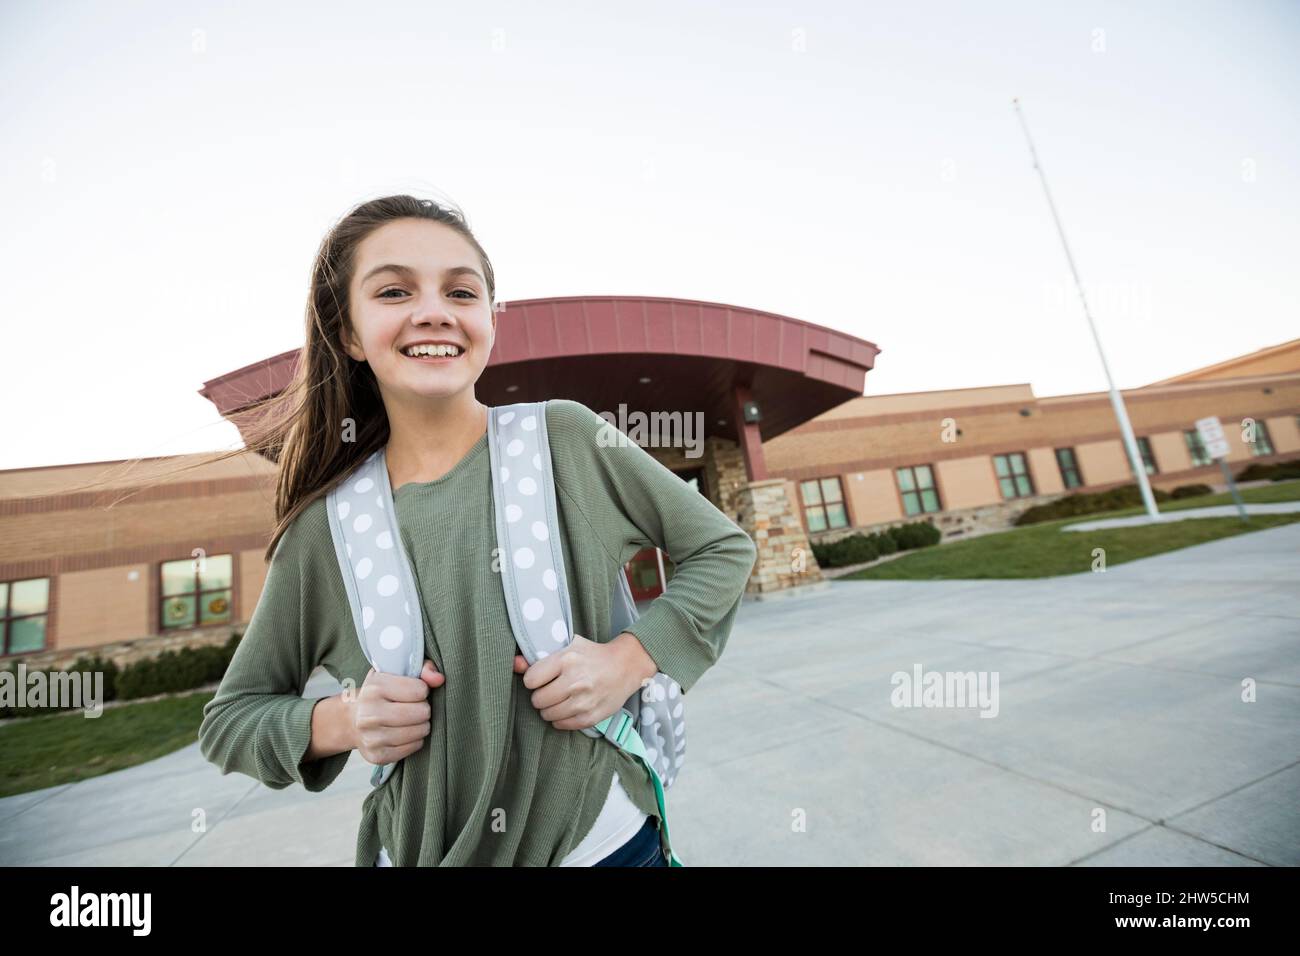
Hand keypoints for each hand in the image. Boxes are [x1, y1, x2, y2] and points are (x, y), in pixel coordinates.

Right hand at [350, 660, 443, 765]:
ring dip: (421, 725)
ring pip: (420, 731)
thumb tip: (439, 679)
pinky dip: (415, 740)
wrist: (351, 720)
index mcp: (374, 688)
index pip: (419, 690)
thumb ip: (422, 668)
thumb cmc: (380, 694)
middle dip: (423, 709)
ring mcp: (371, 737)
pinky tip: (405, 733)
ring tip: (411, 720)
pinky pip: (414, 747)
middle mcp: (369, 714)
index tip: (413, 691)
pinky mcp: (377, 756)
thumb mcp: (395, 673)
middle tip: (414, 707)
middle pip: (421, 712)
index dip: (422, 690)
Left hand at [512, 633, 655, 730]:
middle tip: (550, 690)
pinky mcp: (591, 716)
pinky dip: (561, 719)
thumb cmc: (592, 654)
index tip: (541, 678)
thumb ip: (538, 656)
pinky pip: (562, 725)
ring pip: (547, 715)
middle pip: (537, 700)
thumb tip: (514, 663)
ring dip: (549, 708)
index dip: (533, 680)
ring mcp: (584, 701)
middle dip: (540, 696)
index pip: (530, 680)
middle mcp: (574, 681)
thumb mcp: (567, 646)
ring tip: (560, 699)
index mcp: (567, 659)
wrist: (626, 666)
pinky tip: (569, 708)